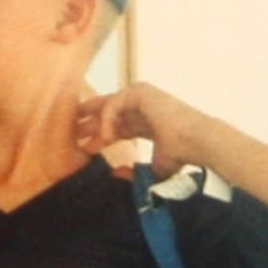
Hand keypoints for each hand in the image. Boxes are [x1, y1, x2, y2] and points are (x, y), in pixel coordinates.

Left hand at [75, 81, 223, 175]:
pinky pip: (112, 104)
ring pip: (106, 106)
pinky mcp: (139, 92)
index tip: (85, 150)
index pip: (116, 126)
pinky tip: (105, 138)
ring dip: (94, 124)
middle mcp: (142, 107)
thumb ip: (135, 172)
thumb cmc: (180, 155)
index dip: (100, 137)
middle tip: (72, 134)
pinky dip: (106, 121)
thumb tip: (116, 175)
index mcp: (145, 122)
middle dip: (88, 122)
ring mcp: (141, 97)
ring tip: (84, 140)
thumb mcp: (153, 168)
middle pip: (107, 111)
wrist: (195, 143)